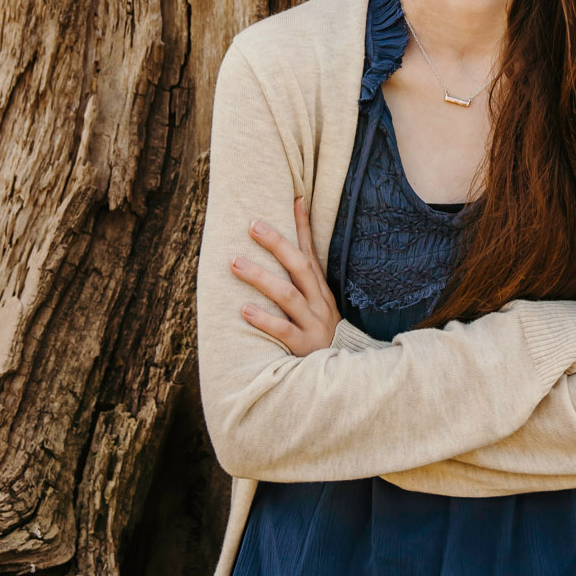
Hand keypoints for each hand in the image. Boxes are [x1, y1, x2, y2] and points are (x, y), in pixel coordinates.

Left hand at [231, 197, 338, 355]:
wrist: (340, 377)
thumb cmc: (319, 334)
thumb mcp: (317, 304)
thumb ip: (303, 279)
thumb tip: (289, 252)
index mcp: (321, 290)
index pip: (311, 251)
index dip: (303, 225)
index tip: (294, 198)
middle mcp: (319, 302)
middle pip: (300, 266)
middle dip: (277, 243)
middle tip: (252, 225)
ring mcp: (313, 323)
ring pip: (288, 295)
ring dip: (261, 277)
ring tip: (235, 263)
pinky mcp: (304, 346)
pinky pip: (284, 330)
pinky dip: (264, 318)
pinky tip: (244, 309)